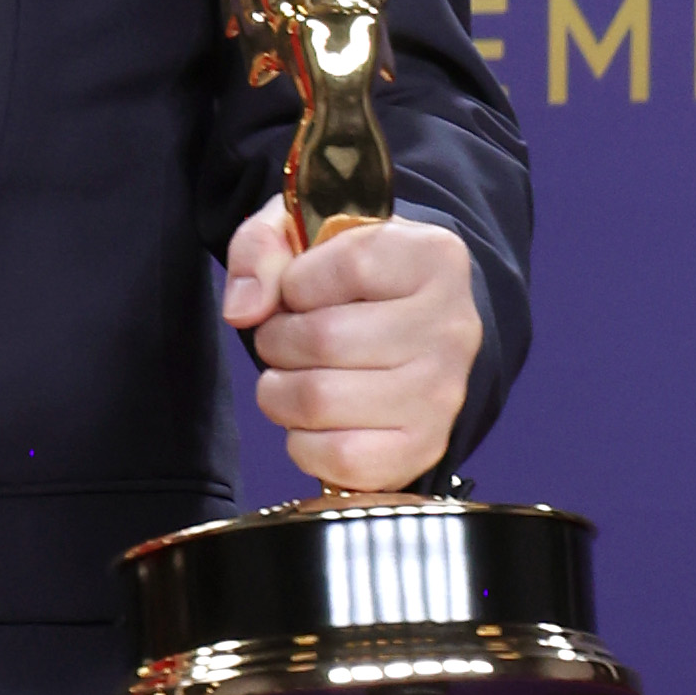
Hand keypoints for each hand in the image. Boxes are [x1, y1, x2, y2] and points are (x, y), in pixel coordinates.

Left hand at [221, 205, 481, 490]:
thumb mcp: (301, 237)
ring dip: (280, 393)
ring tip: (294, 377)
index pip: (349, 266)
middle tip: (287, 341)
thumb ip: (260, 250)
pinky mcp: (423, 447)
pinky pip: (338, 458)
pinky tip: (315, 419)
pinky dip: (304, 443)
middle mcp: (451, 326)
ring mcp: (442, 393)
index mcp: (433, 258)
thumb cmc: (347, 284)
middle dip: (278, 341)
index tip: (300, 291)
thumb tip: (244, 309)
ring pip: (320, 400)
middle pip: (324, 339)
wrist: (404, 335)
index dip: (297, 283)